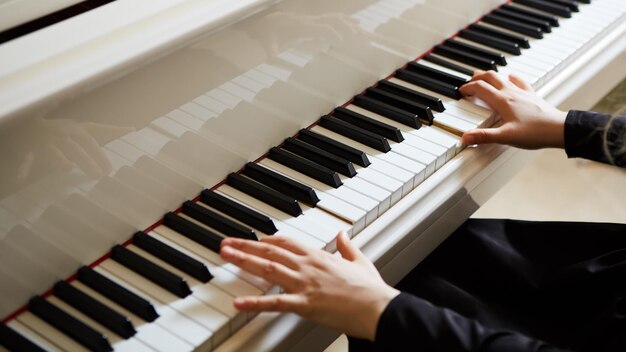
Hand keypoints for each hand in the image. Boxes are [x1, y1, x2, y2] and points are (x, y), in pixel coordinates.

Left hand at [220, 232, 399, 339]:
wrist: (377, 308)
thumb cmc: (370, 289)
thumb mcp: (360, 260)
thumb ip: (347, 246)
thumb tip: (342, 234)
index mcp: (319, 256)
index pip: (287, 242)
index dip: (268, 239)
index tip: (256, 239)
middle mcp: (308, 266)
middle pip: (271, 251)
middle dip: (246, 246)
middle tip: (226, 243)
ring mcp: (304, 284)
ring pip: (268, 268)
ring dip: (244, 261)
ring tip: (226, 257)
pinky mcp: (305, 304)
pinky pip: (275, 303)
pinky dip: (255, 302)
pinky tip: (239, 303)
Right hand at [459, 70, 566, 148]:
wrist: (559, 129)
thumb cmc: (535, 132)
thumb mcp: (506, 137)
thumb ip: (484, 136)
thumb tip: (465, 138)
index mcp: (503, 101)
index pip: (480, 87)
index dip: (467, 88)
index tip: (460, 91)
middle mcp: (512, 93)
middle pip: (490, 76)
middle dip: (476, 77)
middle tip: (469, 81)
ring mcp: (522, 93)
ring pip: (502, 77)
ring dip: (490, 75)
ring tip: (483, 76)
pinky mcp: (532, 96)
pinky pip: (520, 81)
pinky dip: (511, 78)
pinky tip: (511, 77)